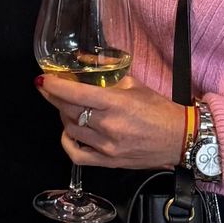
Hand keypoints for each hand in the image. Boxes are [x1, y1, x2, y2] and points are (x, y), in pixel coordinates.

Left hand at [36, 74, 183, 169]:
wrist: (181, 138)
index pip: (74, 92)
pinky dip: (67, 143)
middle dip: (53, 96)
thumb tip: (80, 60)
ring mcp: (107, 146)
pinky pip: (77, 155)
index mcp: (114, 103)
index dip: (53, 85)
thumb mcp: (133, 84)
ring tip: (66, 107)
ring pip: (70, 129)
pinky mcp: (109, 162)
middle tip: (48, 88)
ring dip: (63, 116)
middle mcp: (108, 125)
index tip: (42, 79)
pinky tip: (69, 132)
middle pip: (68, 110)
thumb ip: (105, 72)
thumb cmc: (158, 110)